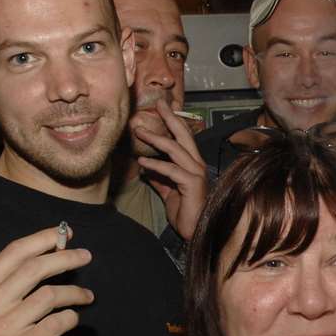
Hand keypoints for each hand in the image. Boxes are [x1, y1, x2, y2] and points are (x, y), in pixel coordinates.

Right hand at [0, 225, 95, 335]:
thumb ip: (10, 283)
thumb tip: (49, 253)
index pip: (14, 253)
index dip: (42, 239)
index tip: (65, 234)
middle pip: (34, 269)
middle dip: (65, 258)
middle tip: (86, 256)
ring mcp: (3, 328)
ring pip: (49, 296)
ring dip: (75, 292)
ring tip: (87, 295)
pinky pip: (56, 324)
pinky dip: (71, 318)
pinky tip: (74, 319)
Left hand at [129, 98, 207, 240]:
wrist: (195, 232)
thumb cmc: (186, 213)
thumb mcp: (169, 193)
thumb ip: (161, 180)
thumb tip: (147, 172)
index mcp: (192, 164)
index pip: (183, 138)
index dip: (173, 121)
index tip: (163, 107)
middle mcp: (197, 165)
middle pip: (183, 135)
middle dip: (170, 118)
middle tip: (158, 103)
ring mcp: (196, 173)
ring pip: (175, 149)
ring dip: (156, 138)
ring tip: (139, 131)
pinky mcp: (192, 184)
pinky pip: (171, 170)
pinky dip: (155, 164)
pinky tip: (142, 162)